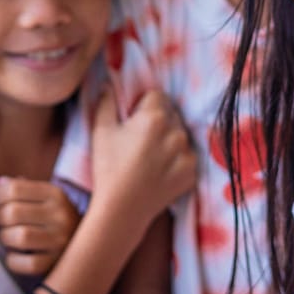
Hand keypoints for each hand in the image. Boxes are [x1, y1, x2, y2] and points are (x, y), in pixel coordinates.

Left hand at [0, 178, 79, 275]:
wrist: (90, 245)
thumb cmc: (56, 218)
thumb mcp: (46, 197)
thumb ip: (23, 188)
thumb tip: (0, 183)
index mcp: (55, 194)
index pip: (14, 188)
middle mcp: (60, 215)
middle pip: (13, 212)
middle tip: (1, 222)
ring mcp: (61, 240)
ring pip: (20, 237)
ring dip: (5, 237)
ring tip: (7, 237)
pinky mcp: (58, 262)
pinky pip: (28, 263)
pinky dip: (13, 261)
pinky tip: (13, 256)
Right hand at [89, 88, 195, 225]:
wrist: (122, 209)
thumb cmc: (108, 168)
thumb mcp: (101, 131)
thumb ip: (106, 102)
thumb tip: (109, 84)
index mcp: (155, 117)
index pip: (157, 95)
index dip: (143, 105)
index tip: (134, 120)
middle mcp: (177, 132)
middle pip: (171, 114)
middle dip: (159, 121)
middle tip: (141, 140)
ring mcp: (188, 154)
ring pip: (180, 135)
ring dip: (170, 140)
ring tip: (151, 157)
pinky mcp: (193, 173)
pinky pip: (187, 157)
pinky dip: (177, 160)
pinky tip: (160, 170)